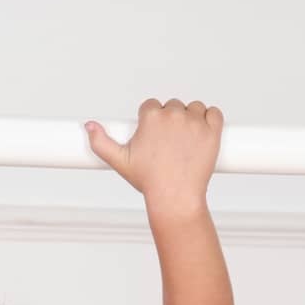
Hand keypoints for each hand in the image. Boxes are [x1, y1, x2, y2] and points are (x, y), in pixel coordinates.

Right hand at [85, 98, 223, 209]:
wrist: (175, 198)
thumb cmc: (149, 181)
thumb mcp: (120, 161)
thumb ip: (101, 142)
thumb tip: (89, 126)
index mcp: (151, 117)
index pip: (152, 106)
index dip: (152, 123)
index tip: (154, 140)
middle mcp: (173, 115)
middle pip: (173, 106)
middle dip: (171, 123)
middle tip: (169, 147)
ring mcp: (194, 122)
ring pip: (194, 108)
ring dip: (191, 120)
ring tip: (184, 145)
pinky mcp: (212, 130)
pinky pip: (214, 113)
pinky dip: (210, 121)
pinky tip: (201, 136)